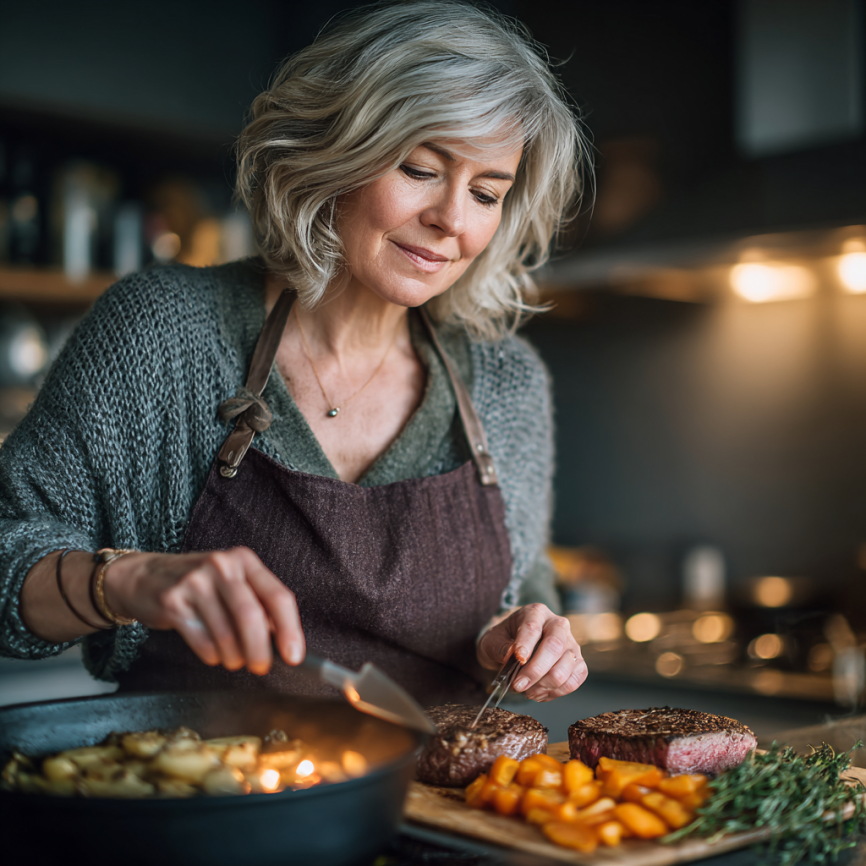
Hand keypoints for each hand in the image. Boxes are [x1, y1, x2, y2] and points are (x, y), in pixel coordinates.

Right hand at [104, 547, 304, 675]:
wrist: (144, 576)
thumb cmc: (199, 585)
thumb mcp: (232, 582)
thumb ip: (259, 605)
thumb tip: (284, 641)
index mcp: (244, 560)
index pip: (278, 596)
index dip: (290, 629)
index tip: (294, 655)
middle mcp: (222, 566)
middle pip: (252, 616)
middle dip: (260, 650)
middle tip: (262, 667)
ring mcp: (195, 582)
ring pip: (226, 634)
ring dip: (234, 657)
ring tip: (233, 659)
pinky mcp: (173, 601)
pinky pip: (203, 642)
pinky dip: (213, 655)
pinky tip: (212, 651)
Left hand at [476, 604, 586, 701]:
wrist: (513, 651)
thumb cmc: (503, 642)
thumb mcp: (492, 641)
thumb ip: (499, 647)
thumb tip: (511, 655)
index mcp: (535, 613)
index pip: (533, 627)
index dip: (526, 645)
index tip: (518, 660)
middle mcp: (558, 625)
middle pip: (555, 645)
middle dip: (536, 670)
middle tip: (518, 685)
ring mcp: (571, 644)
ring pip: (567, 665)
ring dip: (545, 684)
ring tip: (527, 691)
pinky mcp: (578, 662)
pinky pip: (575, 679)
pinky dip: (558, 691)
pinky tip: (540, 692)